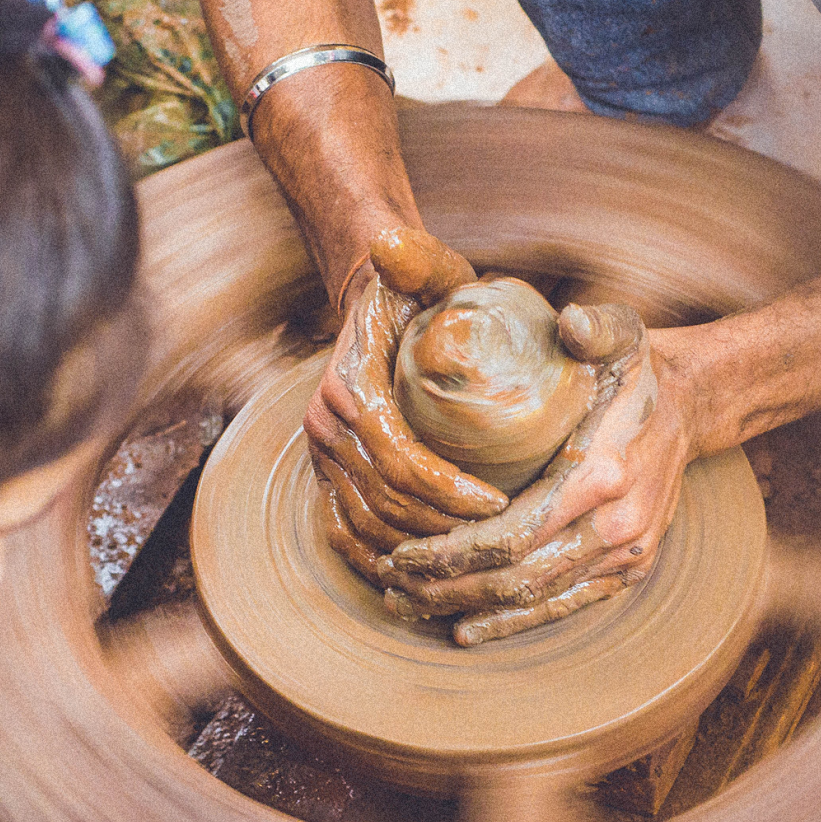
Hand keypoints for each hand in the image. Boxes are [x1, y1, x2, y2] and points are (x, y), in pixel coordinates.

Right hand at [305, 228, 509, 583]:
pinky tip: (415, 577)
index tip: (500, 503)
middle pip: (385, 503)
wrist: (371, 304)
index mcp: (348, 388)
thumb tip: (389, 244)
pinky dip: (376, 560)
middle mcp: (324, 426)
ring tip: (470, 558)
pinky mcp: (325, 473)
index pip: (400, 459)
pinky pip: (342, 532)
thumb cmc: (414, 291)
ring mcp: (320, 455)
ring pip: (366, 526)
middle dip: (443, 530)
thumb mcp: (424, 268)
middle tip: (498, 539)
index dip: (448, 492)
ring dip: (417, 550)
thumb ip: (418, 259)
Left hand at [378, 305, 694, 644]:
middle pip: (515, 578)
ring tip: (411, 605)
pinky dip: (515, 622)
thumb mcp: (622, 333)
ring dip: (469, 609)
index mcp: (602, 475)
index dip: (451, 553)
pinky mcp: (629, 570)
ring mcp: (626, 555)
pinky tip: (468, 628)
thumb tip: (569, 321)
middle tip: (390, 585)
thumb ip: (594, 327)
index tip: (401, 552)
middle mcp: (617, 527)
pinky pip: (565, 606)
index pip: (513, 535)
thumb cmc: (638, 370)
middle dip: (446, 588)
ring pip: (535, 599)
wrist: (692, 408)